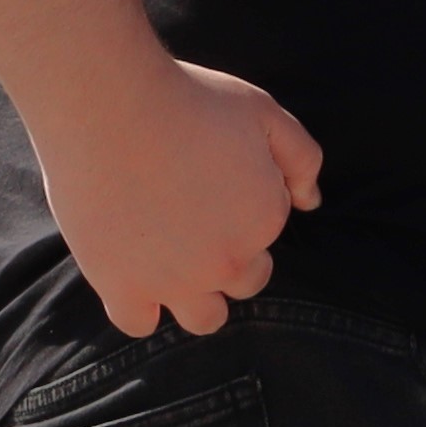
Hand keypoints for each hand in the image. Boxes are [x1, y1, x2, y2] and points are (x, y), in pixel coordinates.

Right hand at [40, 53, 321, 340]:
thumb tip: (312, 202)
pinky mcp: (122, 288)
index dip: (246, 210)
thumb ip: (301, 158)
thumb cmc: (190, 103)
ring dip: (199, 298)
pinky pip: (140, 323)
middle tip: (196, 224)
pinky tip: (135, 277)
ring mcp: (175, 281)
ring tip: (175, 263)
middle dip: (231, 260)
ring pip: (205, 319)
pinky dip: (141, 308)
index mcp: (266, 219)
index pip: (267, 234)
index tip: (215, 184)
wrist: (113, 108)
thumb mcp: (264, 113)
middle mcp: (228, 260)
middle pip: (245, 281)